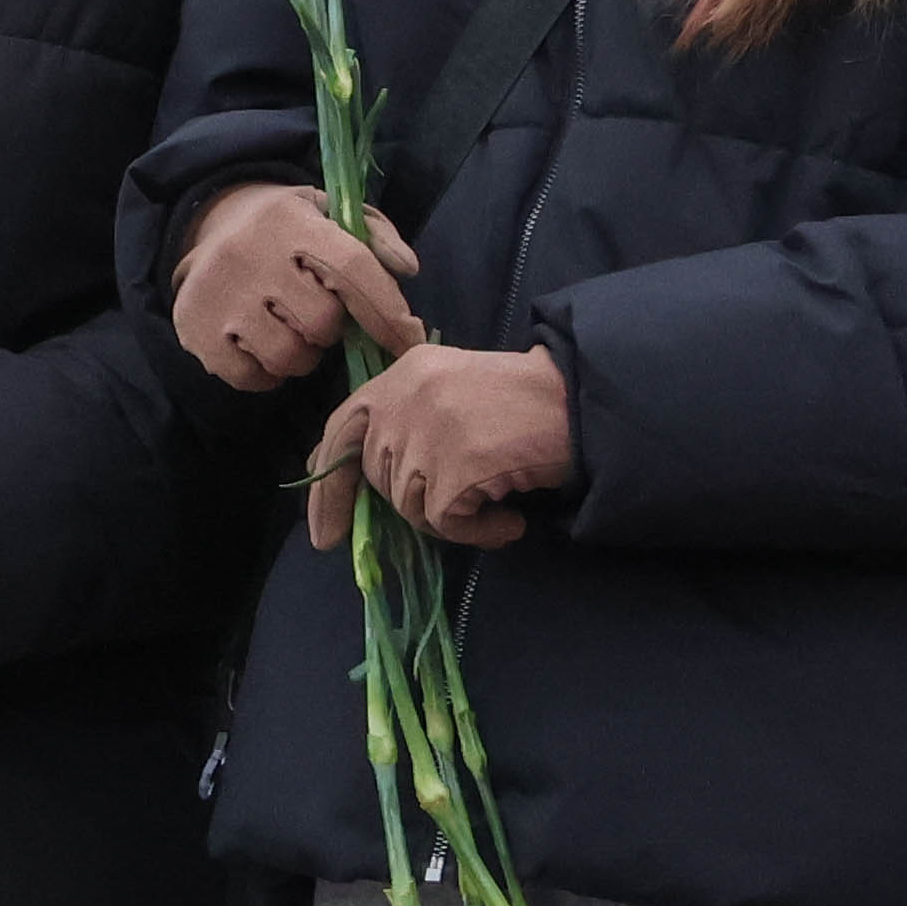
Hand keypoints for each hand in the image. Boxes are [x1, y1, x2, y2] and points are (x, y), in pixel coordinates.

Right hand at [172, 181, 423, 393]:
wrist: (209, 225)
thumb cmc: (287, 227)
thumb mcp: (329, 212)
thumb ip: (374, 236)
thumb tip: (407, 268)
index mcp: (291, 221)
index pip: (351, 269)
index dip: (386, 310)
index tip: (407, 338)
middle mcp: (250, 254)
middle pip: (321, 323)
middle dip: (330, 328)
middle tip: (317, 315)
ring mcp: (218, 295)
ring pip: (288, 357)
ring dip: (301, 354)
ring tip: (290, 329)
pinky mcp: (194, 329)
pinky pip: (252, 377)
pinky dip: (266, 373)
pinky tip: (262, 346)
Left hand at [307, 340, 574, 547]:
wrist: (581, 402)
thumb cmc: (527, 400)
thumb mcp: (453, 387)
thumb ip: (407, 415)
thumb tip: (364, 471)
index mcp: (404, 373)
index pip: (341, 427)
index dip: (328, 484)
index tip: (325, 531)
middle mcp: (407, 398)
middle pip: (380, 476)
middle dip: (412, 500)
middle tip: (459, 499)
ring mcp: (428, 434)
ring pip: (410, 506)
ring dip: (451, 519)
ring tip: (495, 501)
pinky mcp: (454, 470)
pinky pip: (446, 525)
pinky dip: (479, 532)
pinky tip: (508, 518)